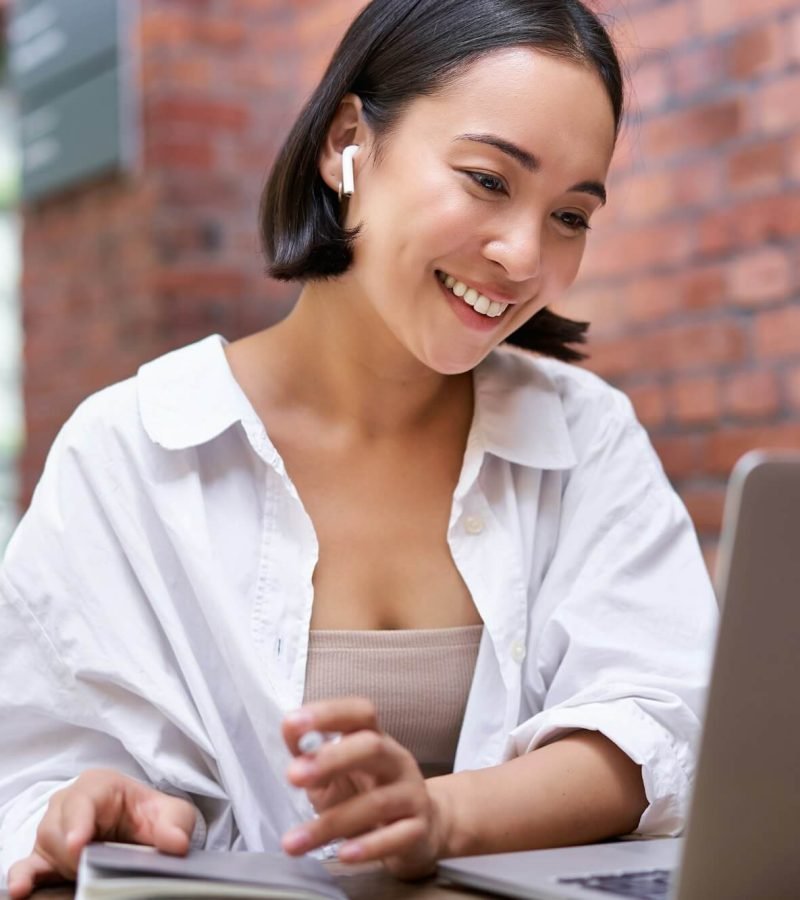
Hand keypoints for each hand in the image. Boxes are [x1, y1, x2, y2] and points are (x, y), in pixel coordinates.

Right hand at [6, 769, 196, 898]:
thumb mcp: (170, 813)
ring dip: (62, 865)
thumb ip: (175, 824)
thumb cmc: (148, 814)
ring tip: (80, 877)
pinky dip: (23, 877)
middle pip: (59, 827)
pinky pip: (26, 866)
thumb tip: (176, 844)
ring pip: (45, 847)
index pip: (82, 800)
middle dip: (74, 851)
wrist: (137, 829)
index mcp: (98, 786)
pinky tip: (21, 890)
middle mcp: (68, 804)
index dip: (79, 821)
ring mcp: (53, 831)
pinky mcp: (44, 858)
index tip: (78, 845)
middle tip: (90, 868)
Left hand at [281, 698, 449, 879]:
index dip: (328, 714)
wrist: (422, 827)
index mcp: (375, 738)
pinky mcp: (418, 830)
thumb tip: (289, 728)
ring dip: (331, 822)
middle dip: (332, 759)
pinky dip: (369, 847)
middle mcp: (396, 760)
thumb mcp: (334, 772)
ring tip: (293, 841)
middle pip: (372, 747)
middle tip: (293, 775)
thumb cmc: (367, 794)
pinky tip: (344, 854)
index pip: (359, 713)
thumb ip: (310, 753)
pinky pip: (396, 838)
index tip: (292, 723)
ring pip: (377, 803)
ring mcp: (411, 794)